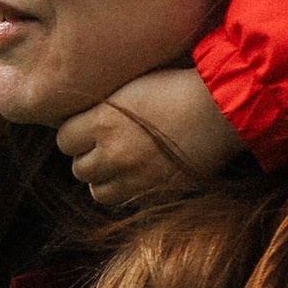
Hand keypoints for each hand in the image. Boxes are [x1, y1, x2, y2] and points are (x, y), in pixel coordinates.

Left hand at [57, 65, 247, 211]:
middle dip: (89, 158)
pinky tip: (141, 174)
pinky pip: (127, 200)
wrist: (224, 108)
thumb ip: (105, 106)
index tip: (87, 130)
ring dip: (104, 179)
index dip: (75, 135)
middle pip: (78, 168)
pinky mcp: (157, 191)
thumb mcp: (133, 86)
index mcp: (104, 120)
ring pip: (98, 191)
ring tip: (119, 166)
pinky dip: (128, 190)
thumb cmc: (180, 87)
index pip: (64, 140)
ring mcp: (136, 176)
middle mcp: (114, 152)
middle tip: (105, 147)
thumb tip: (85, 116)